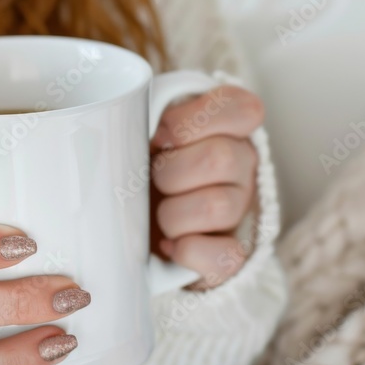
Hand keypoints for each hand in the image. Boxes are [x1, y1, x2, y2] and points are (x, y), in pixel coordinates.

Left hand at [150, 85, 264, 289]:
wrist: (135, 219)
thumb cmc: (138, 162)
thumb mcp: (138, 128)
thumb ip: (140, 113)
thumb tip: (121, 120)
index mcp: (227, 126)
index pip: (243, 109)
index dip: (190, 122)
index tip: (157, 135)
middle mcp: (242, 163)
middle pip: (220, 158)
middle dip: (168, 172)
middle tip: (150, 178)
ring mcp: (241, 207)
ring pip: (218, 206)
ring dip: (172, 214)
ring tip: (158, 213)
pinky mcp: (231, 250)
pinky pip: (227, 255)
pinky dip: (189, 251)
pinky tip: (169, 244)